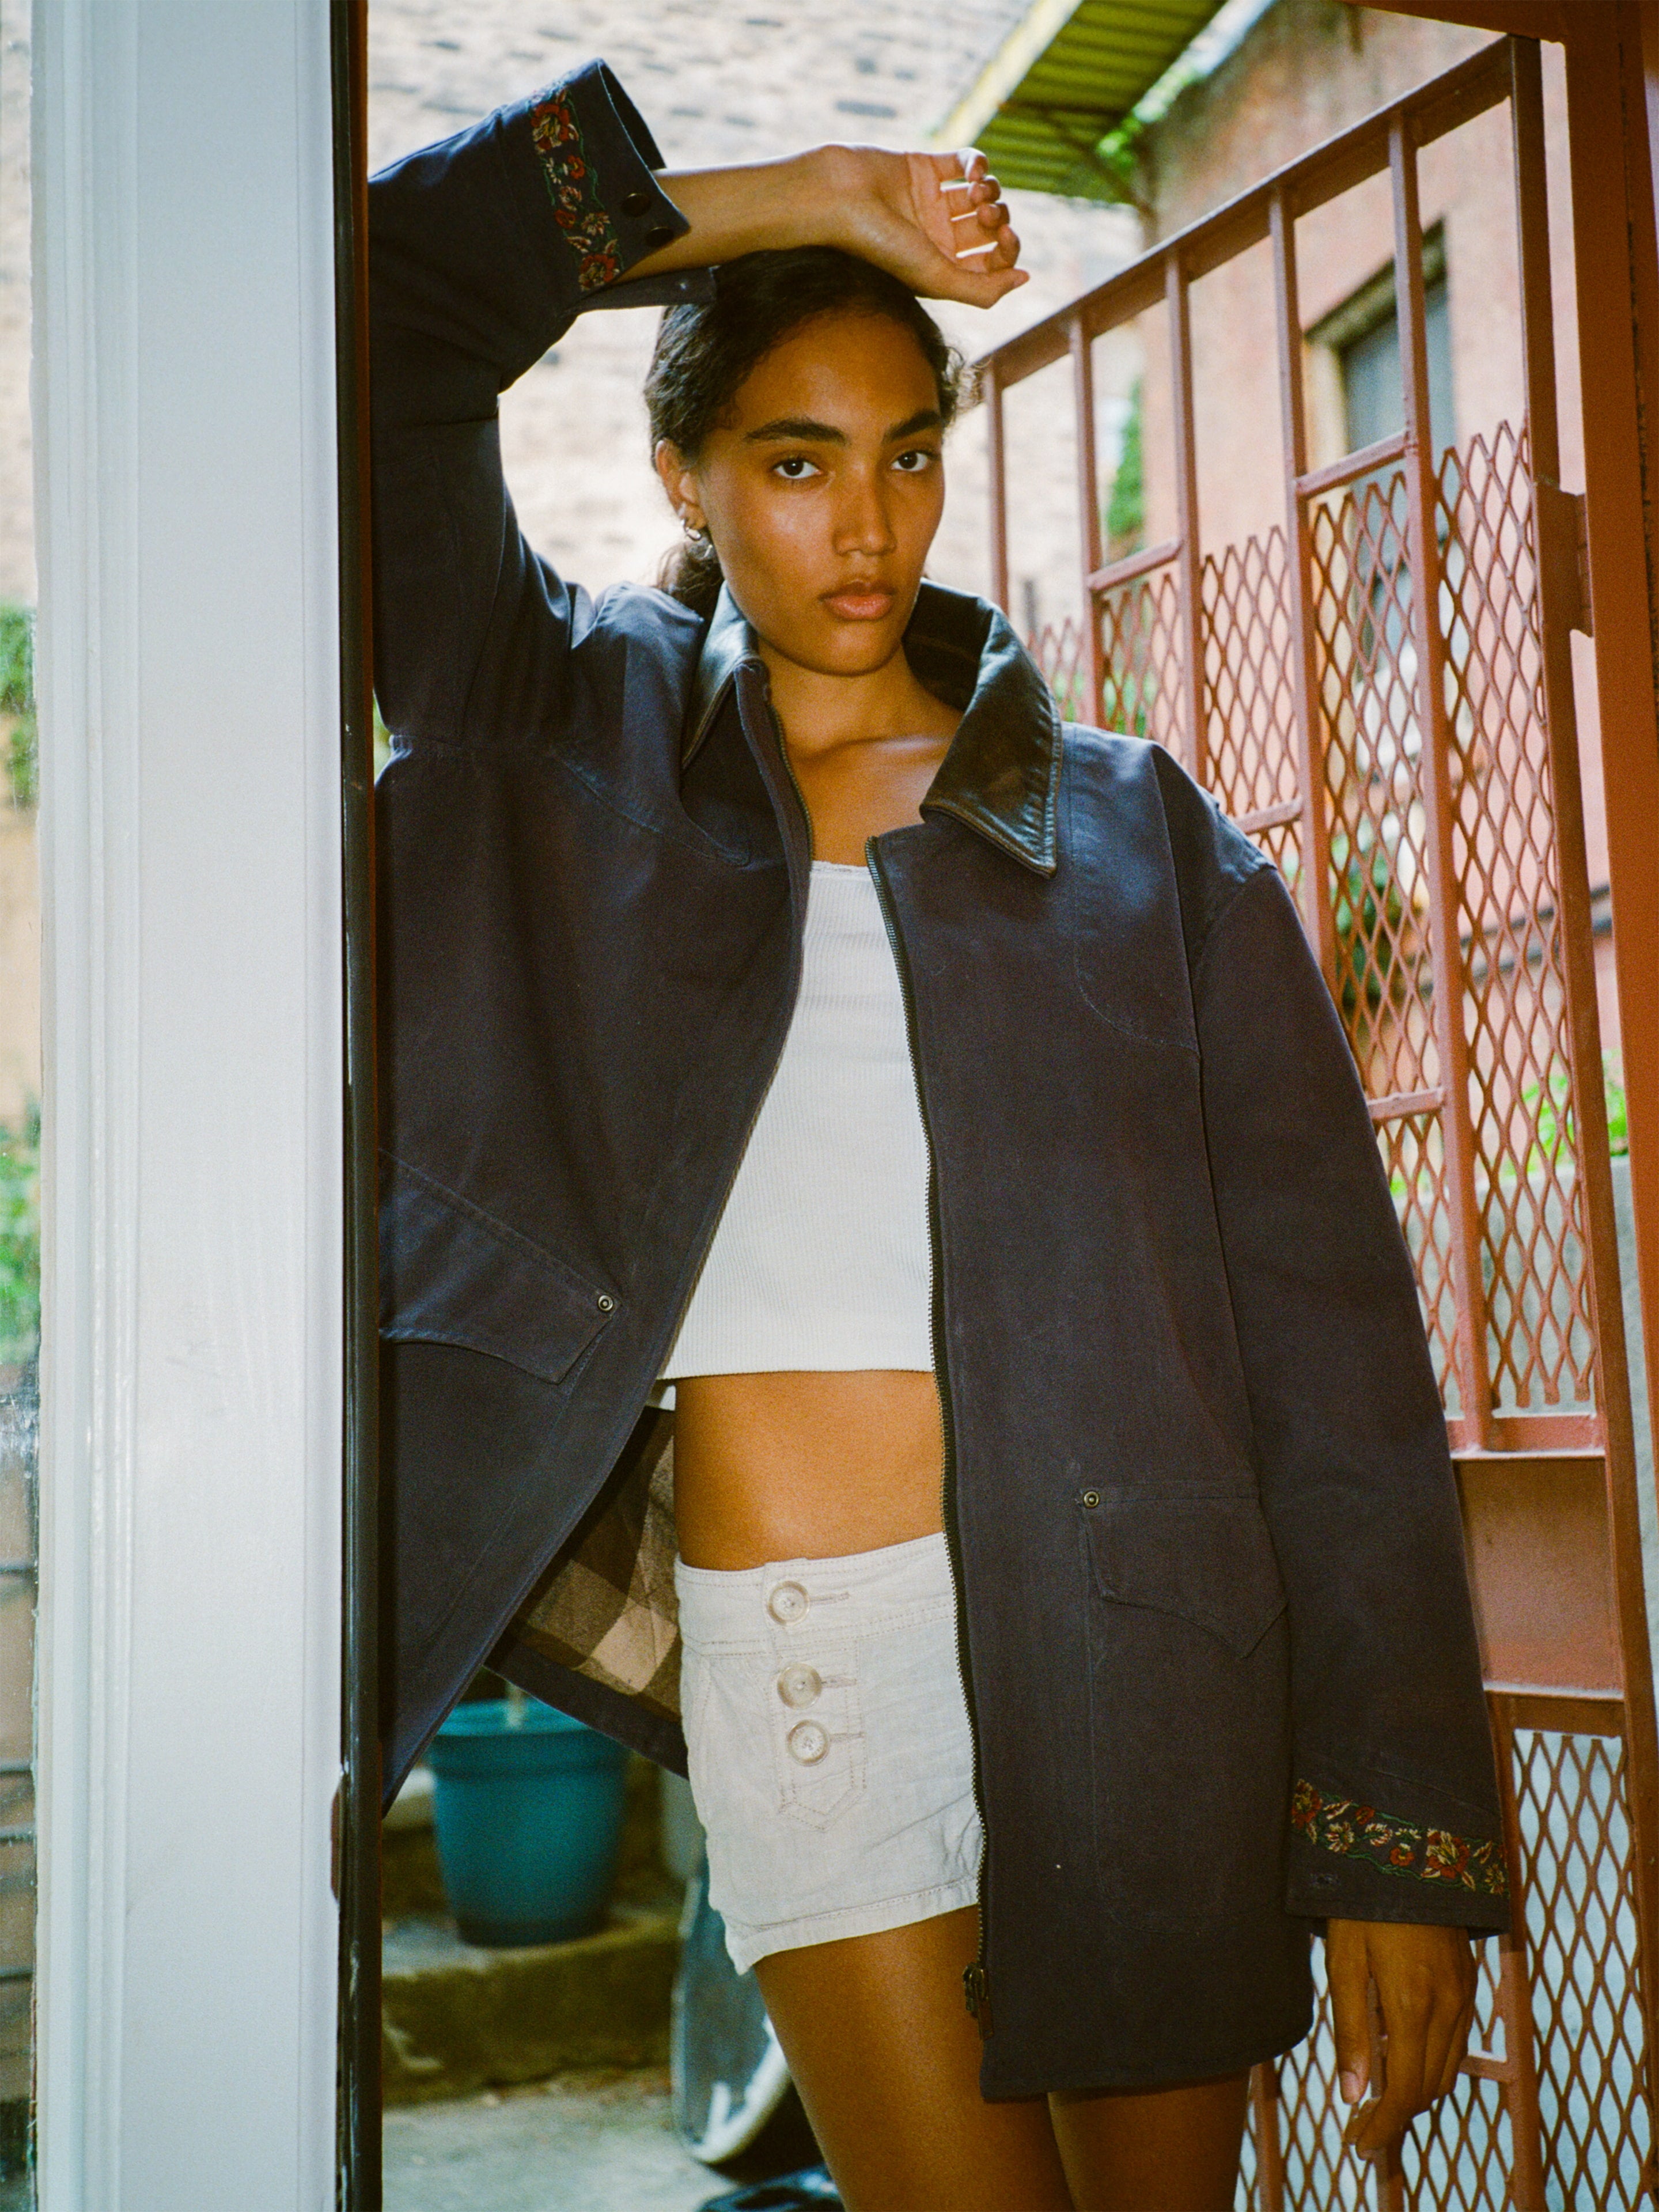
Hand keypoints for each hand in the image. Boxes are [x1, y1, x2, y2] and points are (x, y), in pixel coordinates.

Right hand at [820, 144, 1027, 306]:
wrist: (840, 199)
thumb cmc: (881, 245)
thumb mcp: (936, 279)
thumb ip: (982, 291)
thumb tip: (1024, 279)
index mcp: (941, 268)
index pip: (993, 262)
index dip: (1009, 250)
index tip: (1006, 237)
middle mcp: (938, 237)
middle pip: (992, 228)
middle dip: (999, 218)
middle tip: (986, 214)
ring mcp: (931, 202)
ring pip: (983, 195)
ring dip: (991, 190)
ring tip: (975, 191)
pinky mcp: (924, 168)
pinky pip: (966, 162)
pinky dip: (978, 163)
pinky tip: (974, 169)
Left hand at [1328, 1919, 1476, 2160]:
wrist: (1410, 1851)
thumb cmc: (1365, 1904)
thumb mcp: (1344, 1963)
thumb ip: (1350, 2030)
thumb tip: (1353, 2093)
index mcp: (1413, 2007)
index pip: (1404, 2091)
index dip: (1382, 2126)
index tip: (1359, 2145)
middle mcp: (1448, 2009)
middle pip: (1428, 2088)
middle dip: (1396, 2119)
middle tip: (1362, 2134)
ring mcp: (1465, 1996)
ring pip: (1447, 2070)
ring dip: (1416, 2095)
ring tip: (1380, 2108)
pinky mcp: (1469, 1983)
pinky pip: (1457, 2044)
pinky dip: (1433, 2066)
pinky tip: (1407, 2064)